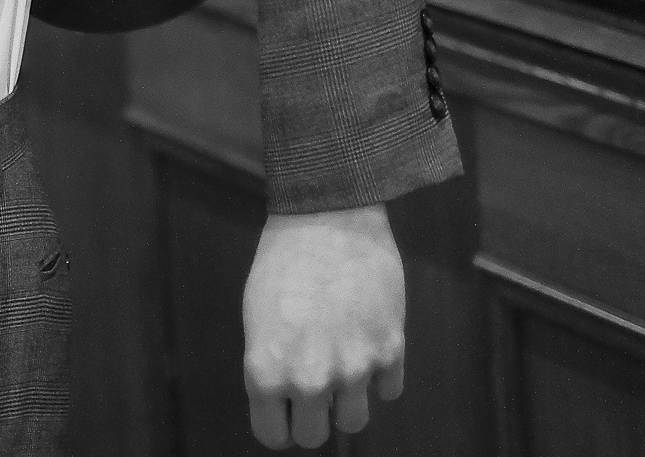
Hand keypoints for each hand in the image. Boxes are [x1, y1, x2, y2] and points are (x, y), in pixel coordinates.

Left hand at [242, 205, 404, 447]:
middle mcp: (310, 379)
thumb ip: (271, 366)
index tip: (283, 403)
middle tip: (313, 377)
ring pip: (353, 421)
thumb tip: (286, 403)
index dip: (278, 419)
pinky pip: (388, 390)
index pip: (273, 436)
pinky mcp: (390, 349)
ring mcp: (354, 368)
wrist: (327, 213)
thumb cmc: (284, 260)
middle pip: (314, 437)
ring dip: (347, 397)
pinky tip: (366, 336)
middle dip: (312, 413)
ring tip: (340, 356)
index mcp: (267, 371)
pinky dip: (379, 372)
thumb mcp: (258, 315)